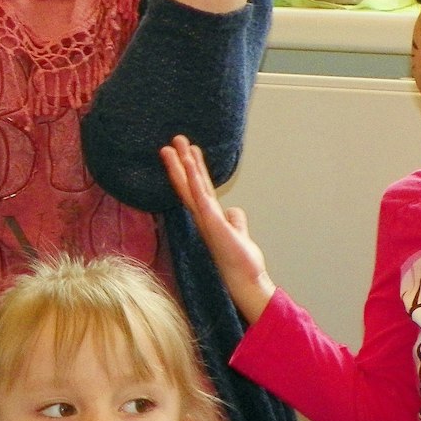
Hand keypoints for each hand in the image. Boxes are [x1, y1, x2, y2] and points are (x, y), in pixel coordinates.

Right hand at [160, 135, 273, 322]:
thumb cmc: (240, 263)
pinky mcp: (213, 224)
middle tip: (174, 139)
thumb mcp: (238, 234)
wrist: (245, 281)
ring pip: (192, 187)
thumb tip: (233, 210)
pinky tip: (190, 167)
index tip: (187, 150)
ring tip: (177, 146)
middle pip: (189, 184)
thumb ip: (234, 220)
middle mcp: (203, 216)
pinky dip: (194, 182)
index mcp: (208, 217)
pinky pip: (202, 199)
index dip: (191, 169)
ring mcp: (206, 220)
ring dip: (184, 166)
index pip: (197, 188)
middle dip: (181, 161)